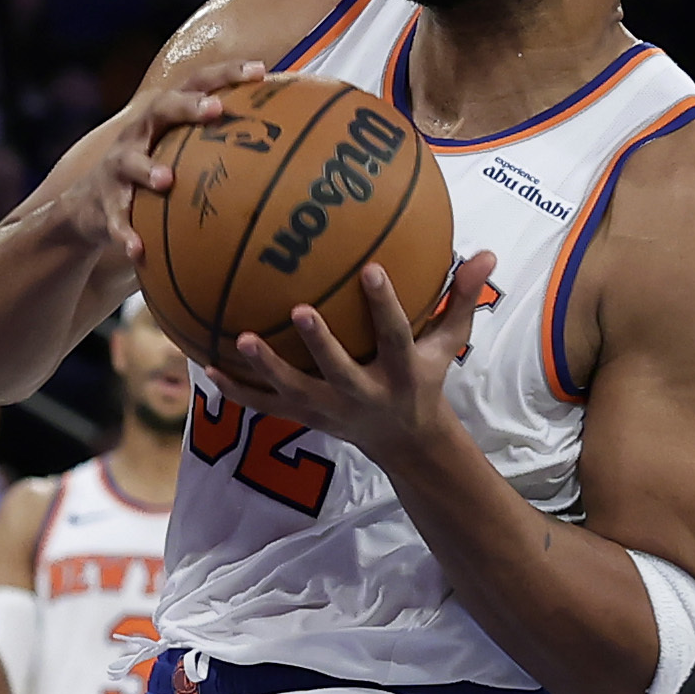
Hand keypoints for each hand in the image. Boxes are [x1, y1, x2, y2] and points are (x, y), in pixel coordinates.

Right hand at [81, 60, 274, 262]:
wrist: (87, 207)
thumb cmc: (152, 175)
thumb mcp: (180, 155)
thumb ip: (220, 149)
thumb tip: (289, 155)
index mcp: (165, 118)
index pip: (197, 84)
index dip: (227, 73)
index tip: (260, 71)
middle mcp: (140, 134)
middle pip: (162, 108)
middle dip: (188, 106)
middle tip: (214, 110)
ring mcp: (118, 167)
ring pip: (129, 162)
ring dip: (148, 169)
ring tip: (166, 180)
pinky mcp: (103, 203)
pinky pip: (115, 218)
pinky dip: (125, 233)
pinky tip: (138, 250)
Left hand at [215, 249, 496, 467]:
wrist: (405, 442)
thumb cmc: (425, 377)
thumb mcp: (449, 345)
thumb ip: (460, 299)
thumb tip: (486, 251)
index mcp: (401, 372)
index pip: (395, 335)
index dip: (385, 304)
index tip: (371, 267)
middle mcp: (365, 394)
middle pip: (339, 370)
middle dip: (321, 344)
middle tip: (299, 309)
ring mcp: (331, 411)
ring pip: (294, 392)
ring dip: (267, 369)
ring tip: (241, 339)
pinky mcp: (306, 420)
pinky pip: (266, 407)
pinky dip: (238, 390)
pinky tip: (208, 366)